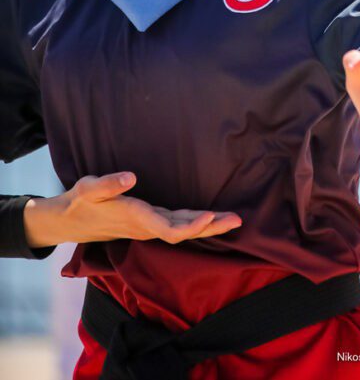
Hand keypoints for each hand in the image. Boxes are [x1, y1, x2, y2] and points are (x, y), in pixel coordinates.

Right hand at [23, 172, 241, 247]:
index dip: (190, 226)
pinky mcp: (151, 220)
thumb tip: (130, 178)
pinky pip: (178, 224)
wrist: (71, 220)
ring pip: (184, 229)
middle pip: (184, 232)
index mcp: (136, 218)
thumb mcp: (89, 188)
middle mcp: (147, 225)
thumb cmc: (81, 202)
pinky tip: (211, 219)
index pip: (168, 229)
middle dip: (211, 228)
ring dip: (209, 225)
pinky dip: (197, 222)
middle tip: (238, 221)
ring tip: (234, 220)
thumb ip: (109, 184)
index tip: (209, 218)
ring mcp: (150, 224)